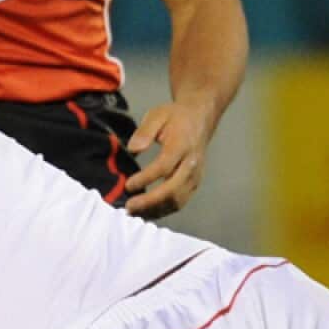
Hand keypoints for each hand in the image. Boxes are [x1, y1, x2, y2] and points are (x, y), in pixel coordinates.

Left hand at [123, 101, 213, 218]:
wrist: (200, 119)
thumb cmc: (175, 117)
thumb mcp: (157, 115)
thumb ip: (144, 131)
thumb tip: (134, 148)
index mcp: (183, 145)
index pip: (164, 166)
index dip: (146, 178)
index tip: (128, 185)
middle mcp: (192, 163)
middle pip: (173, 189)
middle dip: (150, 201)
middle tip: (129, 207)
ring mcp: (196, 176)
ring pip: (178, 200)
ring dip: (156, 210)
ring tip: (134, 214)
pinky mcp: (195, 184)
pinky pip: (181, 202)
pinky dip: (164, 210)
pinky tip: (147, 213)